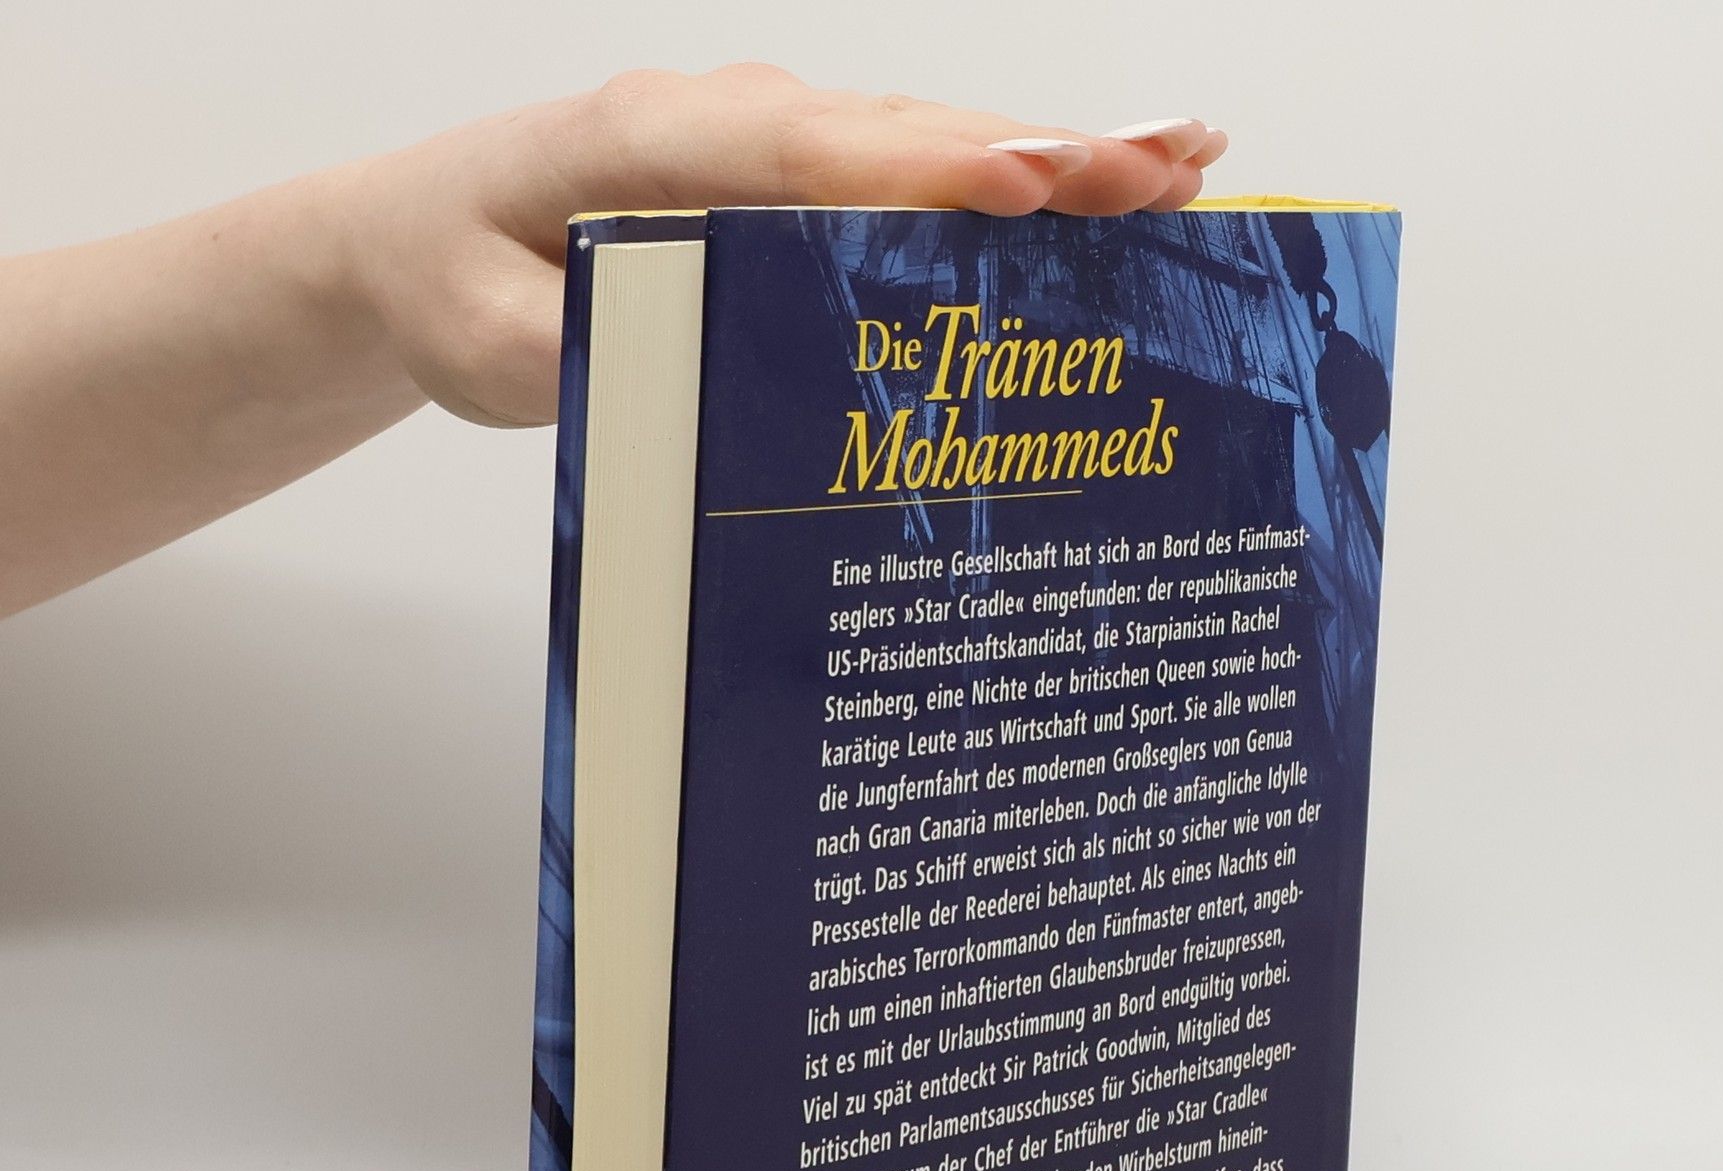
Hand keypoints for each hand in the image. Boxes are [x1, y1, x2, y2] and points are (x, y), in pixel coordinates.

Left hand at [336, 66, 1229, 425]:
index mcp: (654, 144)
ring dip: (1053, 155)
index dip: (924, 170)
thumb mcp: (492, 343)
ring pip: (925, 143)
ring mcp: (768, 143)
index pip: (809, 152)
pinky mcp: (790, 181)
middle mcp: (730, 123)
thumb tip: (700, 372)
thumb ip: (581, 354)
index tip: (1029, 185)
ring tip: (1182, 169)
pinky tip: (1088, 195)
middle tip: (1174, 170)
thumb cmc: (454, 282)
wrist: (419, 243)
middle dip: (1043, 152)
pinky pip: (909, 174)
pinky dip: (1003, 182)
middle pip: (903, 133)